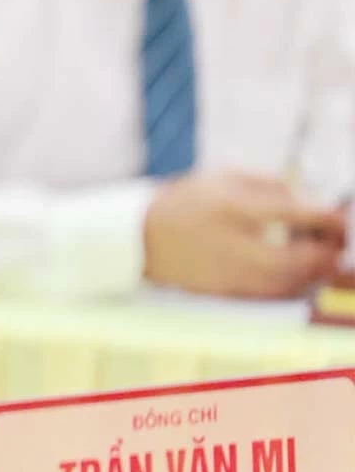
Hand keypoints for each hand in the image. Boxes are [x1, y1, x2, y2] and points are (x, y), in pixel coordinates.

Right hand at [144, 172, 343, 298]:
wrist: (137, 237)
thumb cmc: (184, 201)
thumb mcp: (224, 177)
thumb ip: (268, 185)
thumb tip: (307, 202)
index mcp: (234, 208)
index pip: (298, 214)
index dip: (329, 217)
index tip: (341, 217)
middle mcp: (234, 245)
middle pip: (300, 258)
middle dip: (328, 252)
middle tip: (338, 242)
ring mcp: (229, 273)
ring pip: (289, 282)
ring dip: (314, 272)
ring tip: (324, 259)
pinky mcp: (226, 291)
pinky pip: (272, 293)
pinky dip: (293, 284)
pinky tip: (298, 274)